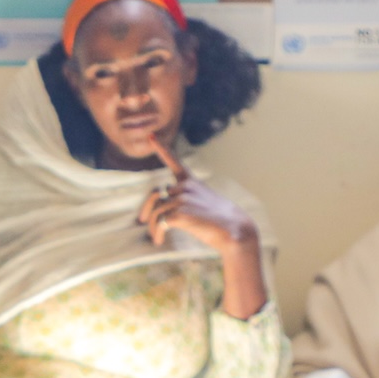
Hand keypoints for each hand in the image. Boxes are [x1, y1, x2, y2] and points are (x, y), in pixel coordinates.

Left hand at [139, 150, 258, 257]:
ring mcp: (183, 198)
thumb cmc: (220, 222)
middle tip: (143, 220)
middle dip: (147, 208)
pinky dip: (156, 233)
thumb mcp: (202, 205)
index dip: (161, 149)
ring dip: (153, 226)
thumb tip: (162, 213)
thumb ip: (184, 202)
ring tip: (156, 238)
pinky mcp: (181, 212)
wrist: (235, 230)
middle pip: (156, 194)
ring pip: (156, 211)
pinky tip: (158, 241)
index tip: (151, 136)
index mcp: (192, 182)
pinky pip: (160, 222)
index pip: (175, 162)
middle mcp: (186, 186)